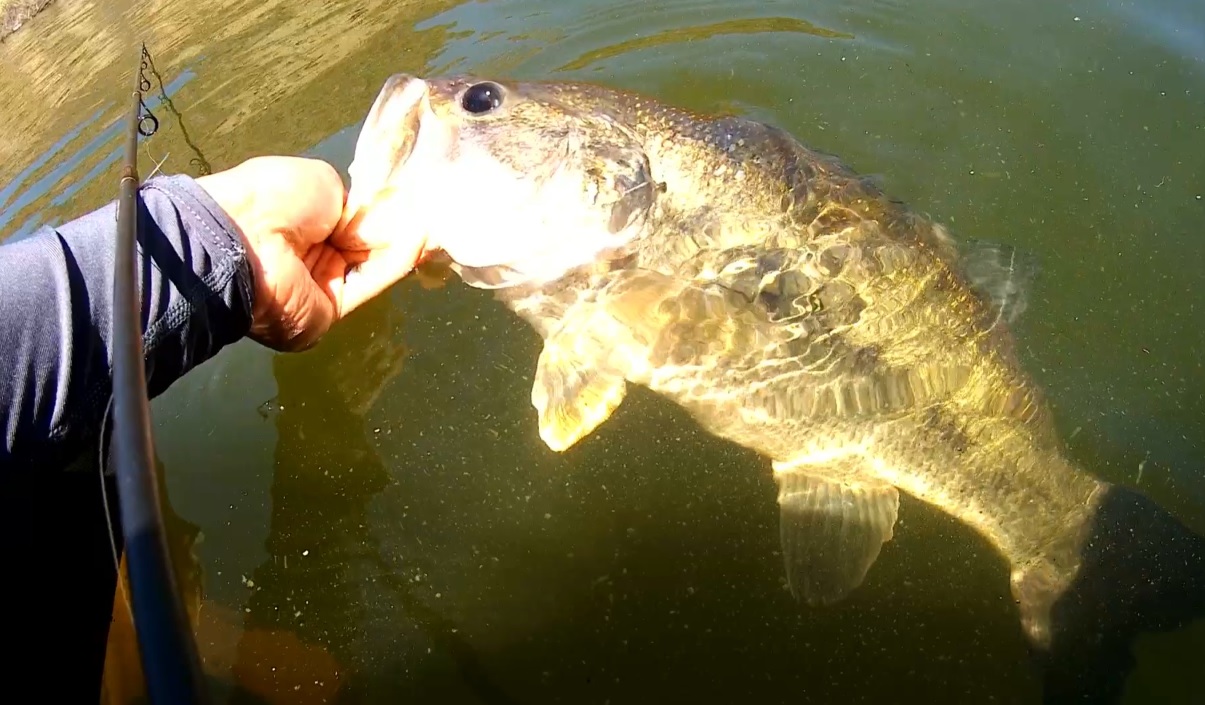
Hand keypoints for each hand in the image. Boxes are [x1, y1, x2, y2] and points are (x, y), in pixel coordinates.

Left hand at [196, 156, 426, 351]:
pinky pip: (367, 285)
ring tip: (432, 227)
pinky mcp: (331, 312)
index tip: (410, 204)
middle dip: (394, 230)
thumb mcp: (323, 182)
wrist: (245, 237)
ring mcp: (320, 286)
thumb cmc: (276, 198)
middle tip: (429, 215)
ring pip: (371, 266)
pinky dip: (394, 265)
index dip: (380, 214)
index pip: (350, 220)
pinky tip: (418, 243)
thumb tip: (375, 221)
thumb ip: (356, 204)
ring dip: (401, 247)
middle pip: (363, 245)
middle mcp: (309, 253)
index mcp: (300, 218)